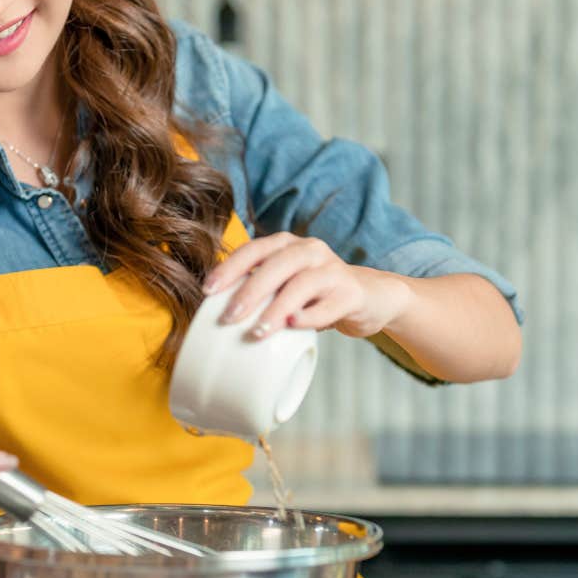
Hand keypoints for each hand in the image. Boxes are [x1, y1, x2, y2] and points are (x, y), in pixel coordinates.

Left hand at [201, 233, 412, 340]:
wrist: (369, 298)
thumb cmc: (316, 296)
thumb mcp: (286, 286)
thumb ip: (261, 292)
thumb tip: (216, 316)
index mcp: (288, 245)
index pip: (255, 249)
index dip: (230, 268)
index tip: (208, 291)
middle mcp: (311, 251)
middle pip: (277, 264)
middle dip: (250, 290)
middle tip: (229, 318)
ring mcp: (333, 270)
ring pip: (303, 283)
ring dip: (277, 308)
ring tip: (258, 332)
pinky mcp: (352, 293)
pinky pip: (329, 305)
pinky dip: (310, 316)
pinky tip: (294, 326)